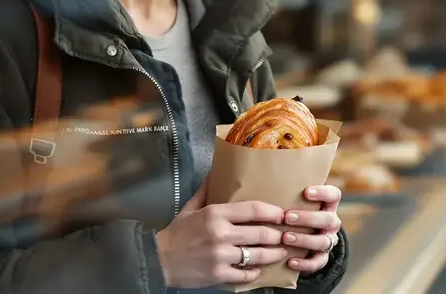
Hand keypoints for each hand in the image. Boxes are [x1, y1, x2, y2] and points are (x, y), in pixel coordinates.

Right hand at [154, 184, 288, 288]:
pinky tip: (258, 269)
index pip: (253, 209)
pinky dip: (255, 272)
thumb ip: (205, 191)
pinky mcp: (219, 274)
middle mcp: (221, 234)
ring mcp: (221, 256)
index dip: (272, 211)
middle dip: (278, 235)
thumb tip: (214, 171)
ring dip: (274, 254)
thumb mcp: (189, 208)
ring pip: (258, 255)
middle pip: (261, 233)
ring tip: (281, 252)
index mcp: (215, 214)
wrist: (158, 260)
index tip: (282, 213)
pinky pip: (245, 274)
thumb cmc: (176, 234)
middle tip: (287, 234)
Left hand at [283, 185, 342, 273]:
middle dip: (307, 218)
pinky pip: (319, 262)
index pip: (334, 195)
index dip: (323, 193)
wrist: (304, 241)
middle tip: (287, 217)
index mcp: (328, 205)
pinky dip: (305, 263)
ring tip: (285, 238)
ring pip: (323, 241)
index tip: (306, 192)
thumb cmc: (295, 213)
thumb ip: (288, 193)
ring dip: (304, 239)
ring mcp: (328, 240)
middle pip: (328, 219)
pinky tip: (291, 261)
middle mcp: (331, 222)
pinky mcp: (322, 257)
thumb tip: (262, 177)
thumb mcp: (296, 202)